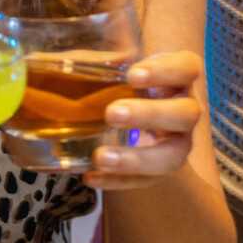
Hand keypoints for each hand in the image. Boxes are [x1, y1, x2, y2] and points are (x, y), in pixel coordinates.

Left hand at [85, 51, 204, 191]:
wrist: (133, 115)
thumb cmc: (120, 82)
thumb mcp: (107, 68)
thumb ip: (91, 63)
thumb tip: (54, 62)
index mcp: (178, 77)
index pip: (187, 68)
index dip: (165, 70)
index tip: (132, 74)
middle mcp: (185, 110)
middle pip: (187, 113)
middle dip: (150, 115)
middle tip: (112, 114)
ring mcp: (177, 143)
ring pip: (173, 156)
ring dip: (137, 158)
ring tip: (101, 157)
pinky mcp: (160, 170)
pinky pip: (145, 181)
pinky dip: (117, 181)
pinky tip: (91, 176)